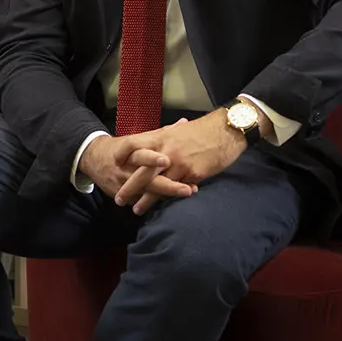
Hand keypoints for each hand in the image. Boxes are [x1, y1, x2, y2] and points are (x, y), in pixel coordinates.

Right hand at [78, 135, 177, 211]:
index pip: (137, 154)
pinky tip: (175, 201)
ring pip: (146, 192)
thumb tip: (183, 122)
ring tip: (187, 193)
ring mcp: (124, 184)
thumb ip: (161, 133)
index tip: (167, 160)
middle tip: (186, 189)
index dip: (151, 158)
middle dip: (166, 185)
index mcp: (129, 150)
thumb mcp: (138, 138)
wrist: (94, 159)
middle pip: (145, 179)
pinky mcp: (124, 195)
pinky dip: (158, 200)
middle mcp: (126, 168)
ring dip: (167, 195)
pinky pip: (142, 200)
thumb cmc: (122, 147)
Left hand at [109, 111, 248, 214]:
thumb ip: (164, 139)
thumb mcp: (178, 131)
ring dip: (145, 200)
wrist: (226, 130)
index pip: (133, 147)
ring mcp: (179, 163)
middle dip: (128, 187)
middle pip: (141, 172)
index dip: (122, 157)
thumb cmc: (203, 130)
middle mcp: (166, 151)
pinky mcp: (192, 174)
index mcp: (161, 137)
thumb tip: (153, 147)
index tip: (114, 167)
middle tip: (118, 199)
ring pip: (157, 185)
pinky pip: (177, 190)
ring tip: (136, 210)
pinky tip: (163, 209)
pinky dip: (168, 199)